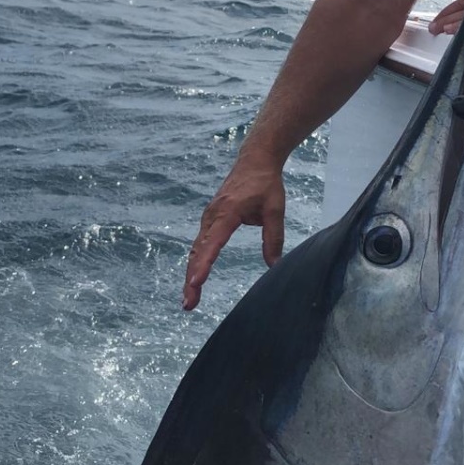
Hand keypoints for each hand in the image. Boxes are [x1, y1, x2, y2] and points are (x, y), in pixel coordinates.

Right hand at [183, 156, 285, 309]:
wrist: (255, 160)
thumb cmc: (265, 183)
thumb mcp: (275, 210)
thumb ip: (273, 238)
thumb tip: (274, 266)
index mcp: (227, 213)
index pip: (213, 243)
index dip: (204, 265)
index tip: (196, 282)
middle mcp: (213, 216)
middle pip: (198, 252)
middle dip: (192, 279)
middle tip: (189, 304)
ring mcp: (209, 217)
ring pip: (196, 250)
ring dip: (191, 274)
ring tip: (189, 299)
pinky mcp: (211, 219)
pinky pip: (200, 244)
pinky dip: (196, 262)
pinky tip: (194, 278)